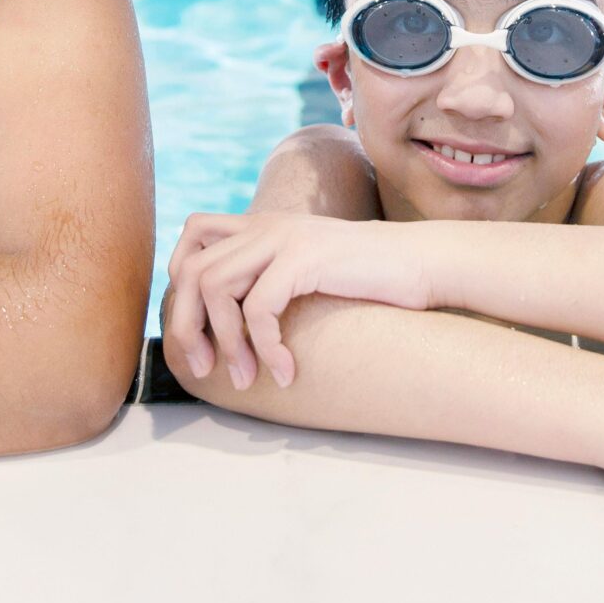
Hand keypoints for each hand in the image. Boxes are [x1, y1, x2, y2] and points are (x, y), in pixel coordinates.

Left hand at [164, 212, 434, 389]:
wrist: (424, 262)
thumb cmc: (373, 279)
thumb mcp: (311, 271)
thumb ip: (272, 278)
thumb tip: (234, 322)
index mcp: (264, 224)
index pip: (192, 235)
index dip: (178, 282)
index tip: (197, 329)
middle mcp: (267, 225)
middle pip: (191, 267)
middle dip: (187, 324)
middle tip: (203, 368)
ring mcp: (285, 238)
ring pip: (216, 288)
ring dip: (226, 342)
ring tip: (247, 378)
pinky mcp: (305, 258)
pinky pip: (258, 307)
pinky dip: (266, 346)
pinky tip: (286, 371)